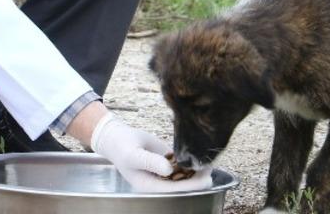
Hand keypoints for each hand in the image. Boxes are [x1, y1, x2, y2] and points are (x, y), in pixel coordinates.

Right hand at [90, 113, 212, 193]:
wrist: (118, 138)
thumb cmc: (123, 147)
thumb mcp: (134, 154)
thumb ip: (150, 161)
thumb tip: (168, 169)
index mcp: (150, 187)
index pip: (175, 190)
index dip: (192, 186)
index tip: (206, 179)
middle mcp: (159, 183)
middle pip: (183, 186)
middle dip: (198, 179)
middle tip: (210, 168)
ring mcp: (164, 174)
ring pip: (185, 176)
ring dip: (197, 171)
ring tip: (209, 161)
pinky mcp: (167, 163)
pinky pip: (182, 166)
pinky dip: (192, 163)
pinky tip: (201, 157)